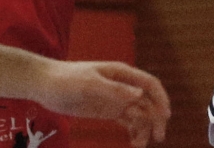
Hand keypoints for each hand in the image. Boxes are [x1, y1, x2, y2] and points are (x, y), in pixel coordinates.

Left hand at [35, 60, 170, 147]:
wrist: (46, 85)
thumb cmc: (67, 79)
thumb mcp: (90, 84)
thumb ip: (114, 90)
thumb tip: (140, 94)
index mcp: (122, 73)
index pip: (149, 84)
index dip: (161, 98)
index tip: (166, 116)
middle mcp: (123, 86)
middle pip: (148, 101)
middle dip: (156, 118)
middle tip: (157, 138)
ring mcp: (116, 99)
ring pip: (140, 114)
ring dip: (144, 128)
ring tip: (139, 146)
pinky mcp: (108, 110)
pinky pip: (128, 121)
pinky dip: (134, 131)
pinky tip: (134, 142)